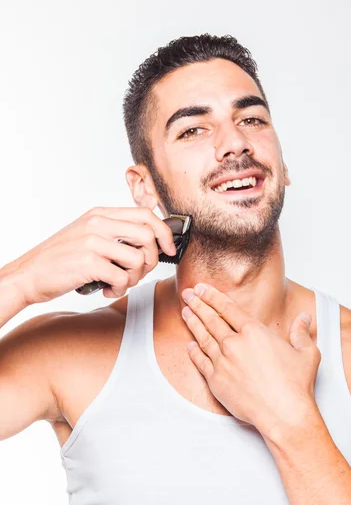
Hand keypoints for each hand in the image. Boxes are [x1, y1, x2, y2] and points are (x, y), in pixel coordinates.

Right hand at [5, 206, 176, 304]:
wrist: (28, 275)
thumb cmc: (60, 259)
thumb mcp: (87, 235)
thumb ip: (114, 232)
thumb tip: (149, 240)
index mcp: (100, 214)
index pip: (145, 214)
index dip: (164, 233)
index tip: (168, 249)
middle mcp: (98, 223)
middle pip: (148, 235)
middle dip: (152, 259)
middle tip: (139, 273)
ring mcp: (93, 241)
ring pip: (138, 258)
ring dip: (135, 278)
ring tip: (119, 282)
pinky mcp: (88, 262)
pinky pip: (122, 277)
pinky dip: (120, 289)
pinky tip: (108, 290)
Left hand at [181, 283, 320, 440]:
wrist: (283, 414)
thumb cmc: (296, 385)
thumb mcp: (306, 353)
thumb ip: (301, 332)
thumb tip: (304, 317)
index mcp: (254, 332)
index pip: (228, 308)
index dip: (213, 296)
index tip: (202, 288)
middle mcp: (234, 344)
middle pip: (211, 319)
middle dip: (198, 304)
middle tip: (188, 294)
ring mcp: (222, 362)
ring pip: (203, 337)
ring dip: (193, 323)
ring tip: (185, 312)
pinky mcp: (216, 380)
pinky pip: (200, 361)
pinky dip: (194, 351)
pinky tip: (190, 345)